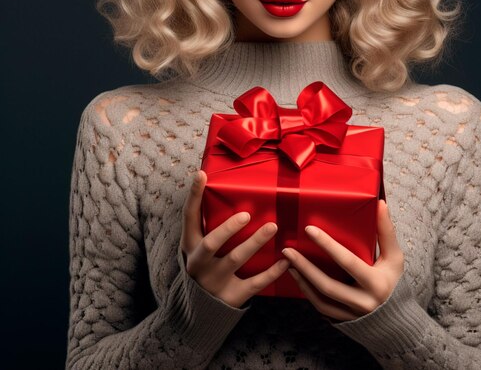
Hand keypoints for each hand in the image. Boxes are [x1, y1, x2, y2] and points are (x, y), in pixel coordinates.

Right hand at [180, 170, 289, 307]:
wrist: (198, 311)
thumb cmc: (205, 264)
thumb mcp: (198, 245)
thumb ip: (207, 221)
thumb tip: (218, 182)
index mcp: (190, 245)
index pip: (189, 217)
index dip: (194, 195)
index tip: (201, 174)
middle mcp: (199, 263)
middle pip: (212, 243)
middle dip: (229, 228)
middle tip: (247, 214)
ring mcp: (215, 281)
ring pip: (235, 260)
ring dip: (255, 242)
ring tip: (273, 226)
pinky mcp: (232, 296)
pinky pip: (254, 283)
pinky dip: (271, 272)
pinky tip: (286, 260)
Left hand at [281, 199, 403, 320]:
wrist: (397, 322)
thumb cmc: (394, 282)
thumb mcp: (395, 258)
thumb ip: (386, 232)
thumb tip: (380, 204)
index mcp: (376, 283)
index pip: (348, 262)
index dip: (328, 245)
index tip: (309, 229)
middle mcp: (363, 302)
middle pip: (327, 285)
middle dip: (305, 267)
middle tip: (288, 250)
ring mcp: (351, 314)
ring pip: (320, 298)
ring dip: (302, 280)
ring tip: (288, 263)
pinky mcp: (343, 321)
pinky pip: (321, 308)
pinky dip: (307, 293)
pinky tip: (298, 278)